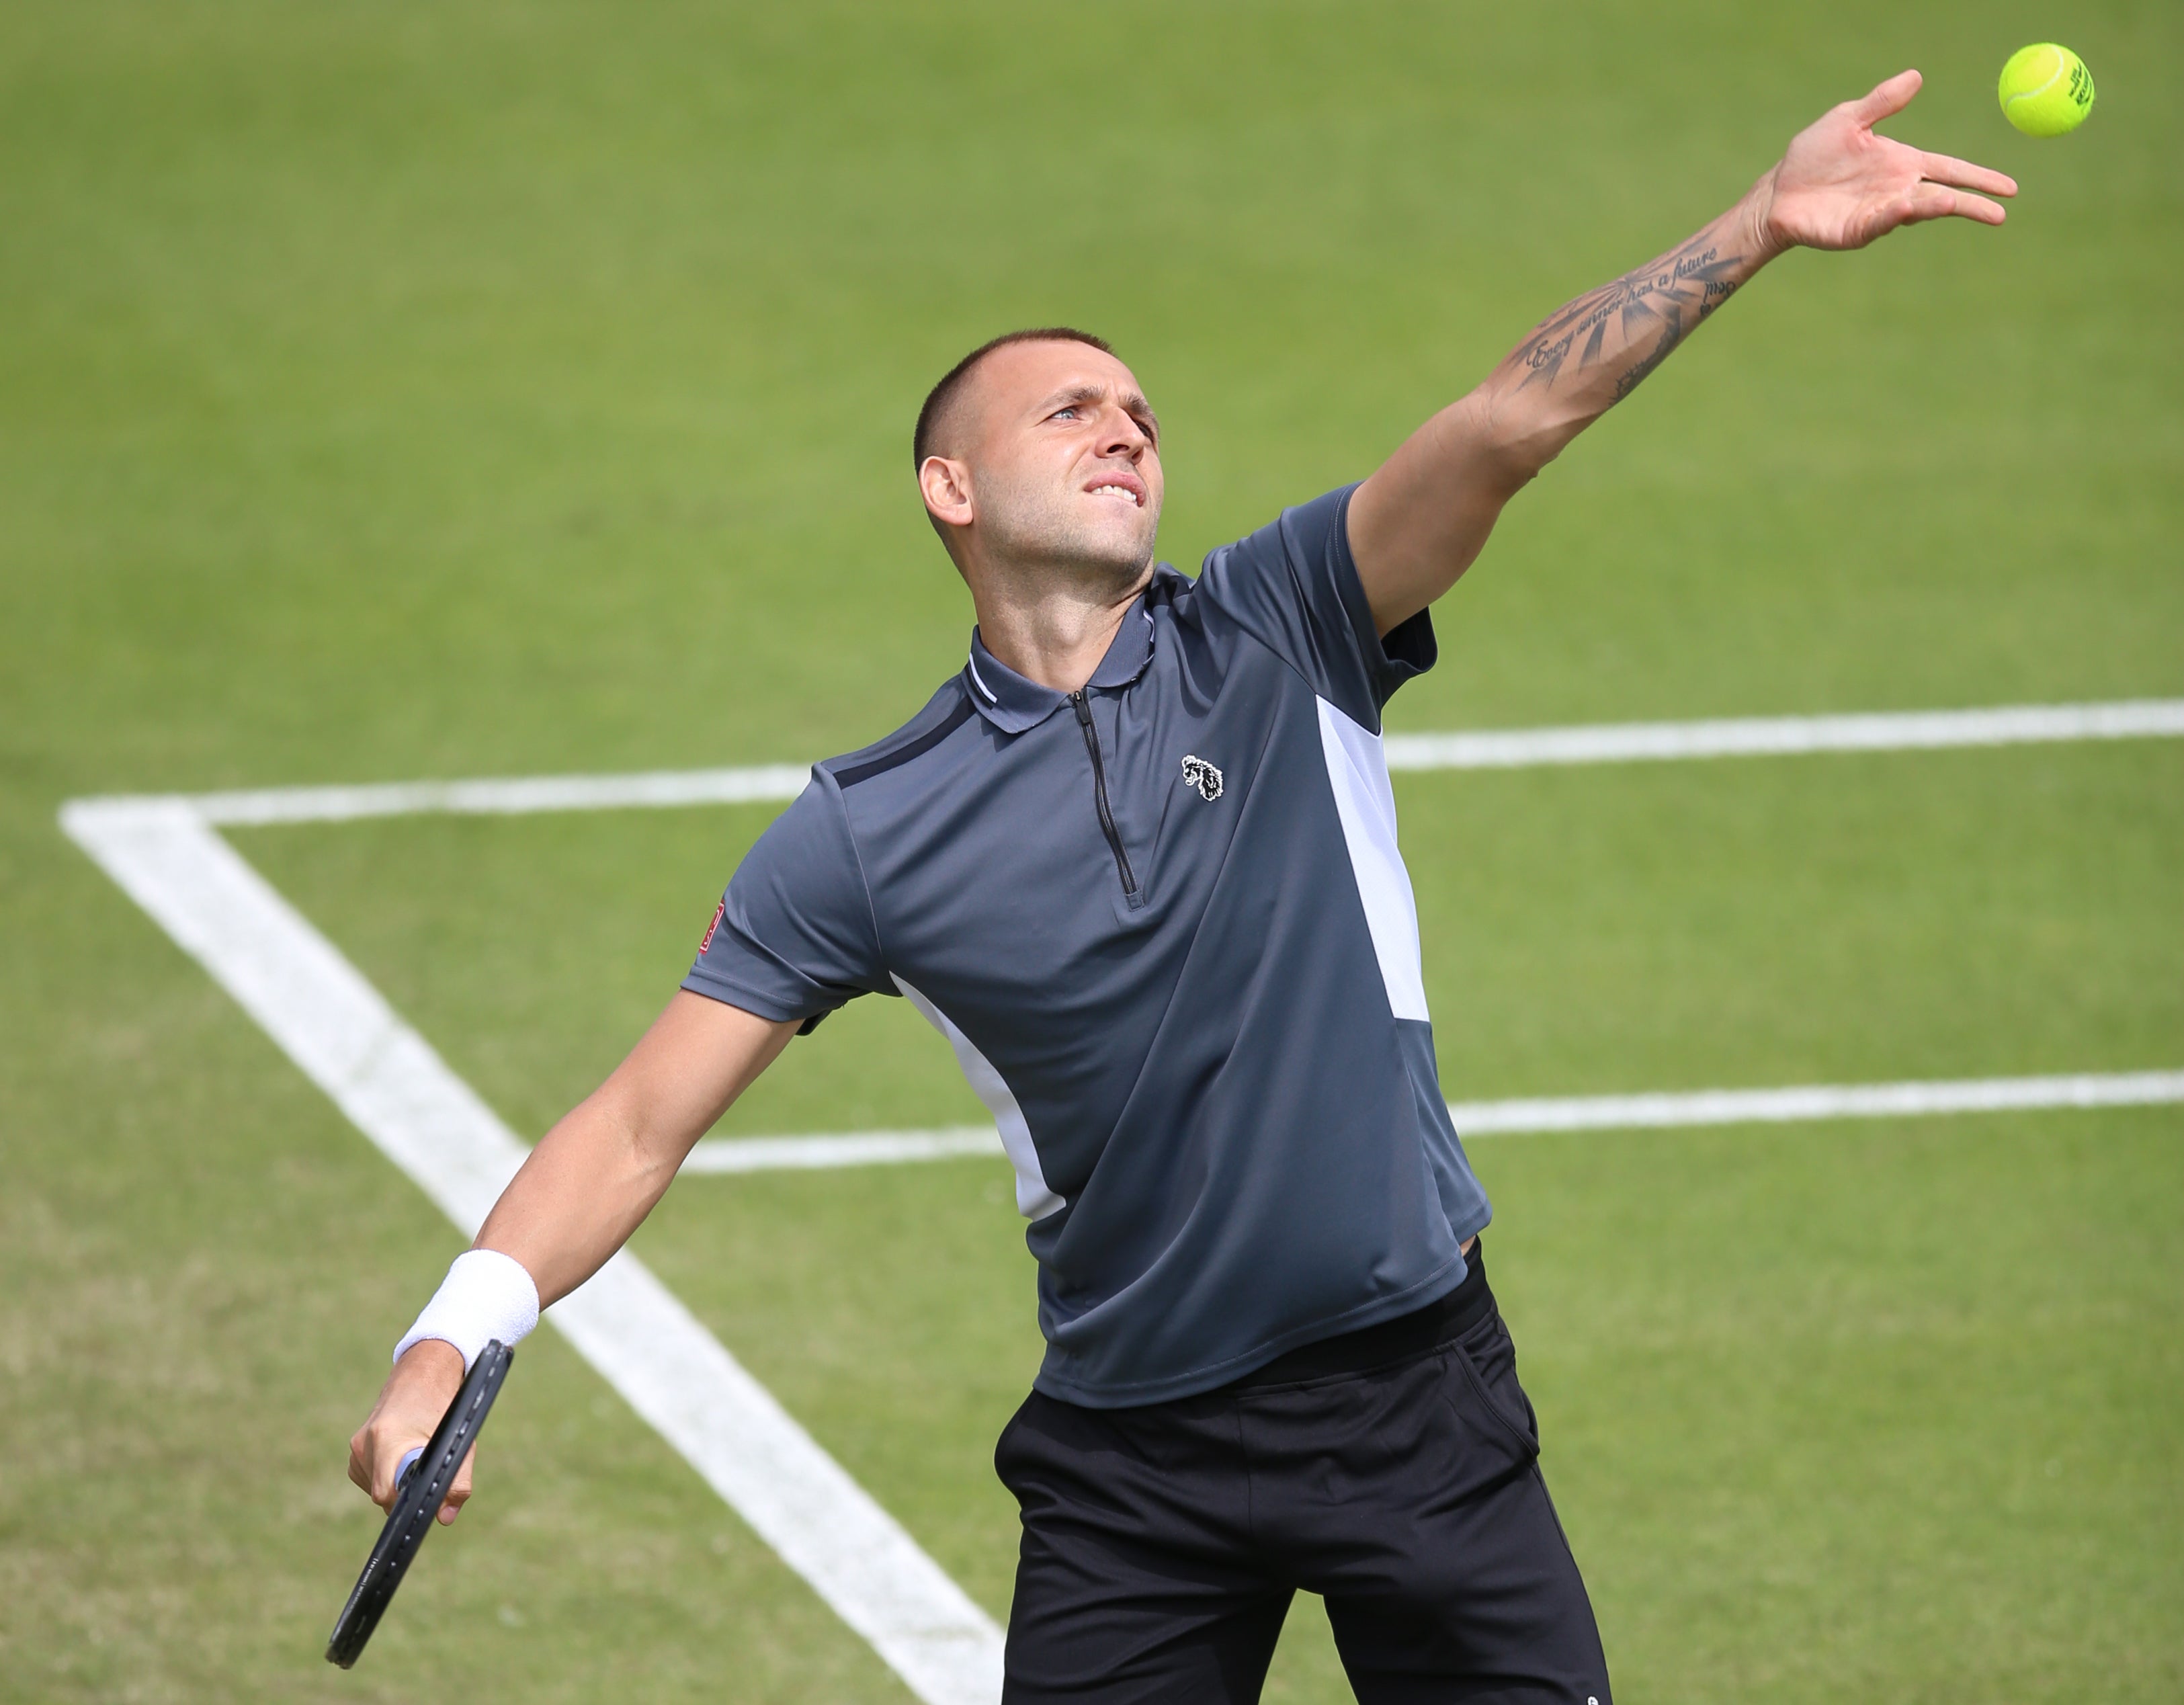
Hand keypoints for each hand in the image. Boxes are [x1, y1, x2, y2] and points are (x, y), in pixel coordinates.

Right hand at [347, 1338, 472, 1524]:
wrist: (422, 1375)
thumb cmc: (443, 1406)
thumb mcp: (459, 1442)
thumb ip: (457, 1482)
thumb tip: (445, 1519)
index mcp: (386, 1439)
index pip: (386, 1494)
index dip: (407, 1504)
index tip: (426, 1500)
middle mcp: (363, 1444)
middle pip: (383, 1495)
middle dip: (407, 1493)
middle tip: (429, 1473)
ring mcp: (356, 1448)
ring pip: (377, 1489)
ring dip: (399, 1484)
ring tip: (417, 1458)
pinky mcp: (355, 1452)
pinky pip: (372, 1480)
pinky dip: (390, 1477)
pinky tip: (404, 1457)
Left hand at [1755, 70, 2015, 254]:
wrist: (1778, 190)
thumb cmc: (1813, 155)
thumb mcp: (1849, 120)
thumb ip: (1882, 102)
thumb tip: (1916, 76)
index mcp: (1903, 164)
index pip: (1950, 169)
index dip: (1978, 177)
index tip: (2009, 188)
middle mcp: (1897, 191)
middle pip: (1943, 196)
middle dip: (1971, 204)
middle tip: (2000, 212)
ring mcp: (1878, 213)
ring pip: (1914, 211)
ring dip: (1934, 207)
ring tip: (1954, 203)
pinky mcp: (1855, 230)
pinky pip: (1880, 223)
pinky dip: (1896, 216)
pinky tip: (1909, 207)